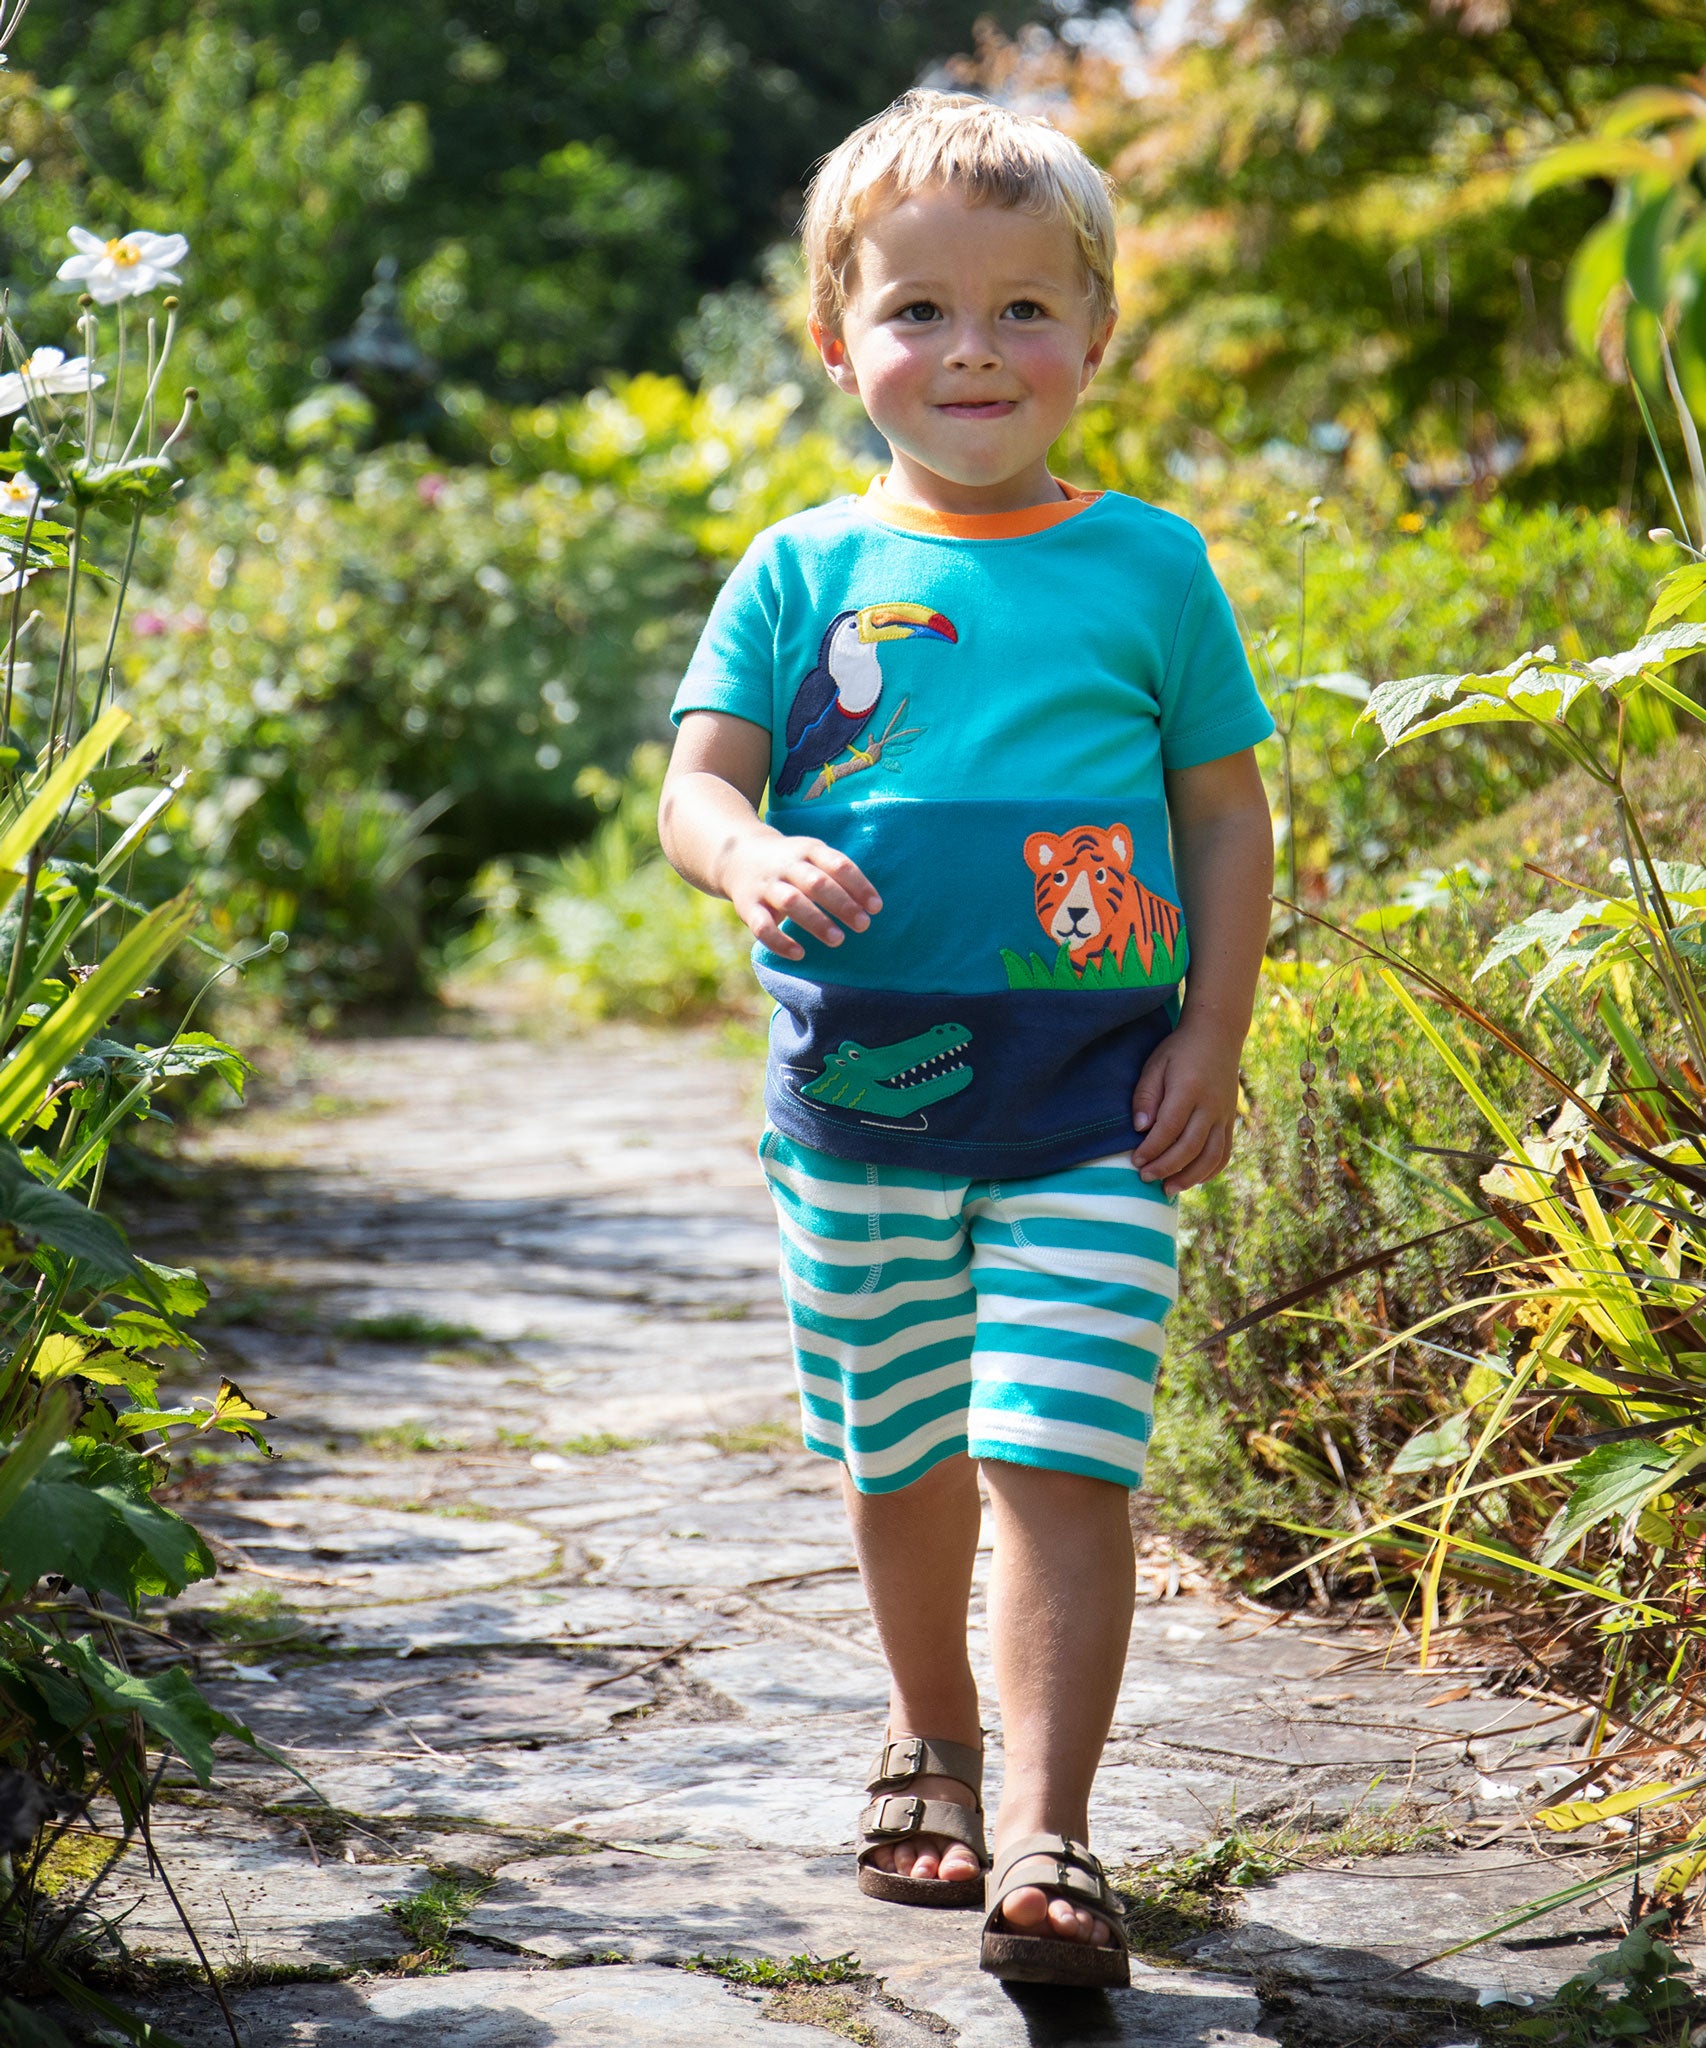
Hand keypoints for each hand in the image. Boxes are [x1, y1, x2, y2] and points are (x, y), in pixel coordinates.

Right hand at [720, 830, 881, 960]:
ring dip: (816, 921)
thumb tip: (871, 907)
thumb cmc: (791, 863)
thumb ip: (838, 875)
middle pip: (816, 883)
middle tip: (863, 925)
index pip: (837, 864)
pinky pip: (762, 926)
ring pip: (791, 902)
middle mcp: (786, 865)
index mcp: (808, 850)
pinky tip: (799, 954)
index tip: (876, 907)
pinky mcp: (747, 906)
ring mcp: (766, 886)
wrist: (737, 856)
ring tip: (838, 940)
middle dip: (841, 904)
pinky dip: (780, 942)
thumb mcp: (813, 856)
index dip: (858, 885)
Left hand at [1130, 1024, 1241, 1195]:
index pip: (1169, 1128)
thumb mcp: (1155, 1064)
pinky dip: (1210, 1171)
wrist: (1218, 1035)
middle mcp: (1211, 1105)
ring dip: (1190, 1177)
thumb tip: (1140, 1129)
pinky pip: (1224, 1153)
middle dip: (1166, 1167)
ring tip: (1168, 1189)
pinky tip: (1192, 1180)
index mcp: (1189, 1089)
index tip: (1136, 1161)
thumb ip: (1146, 1096)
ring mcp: (1225, 1115)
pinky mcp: (1231, 1121)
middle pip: (1190, 1146)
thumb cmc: (1179, 1050)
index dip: (1152, 1149)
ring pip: (1211, 1155)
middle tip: (1145, 1177)